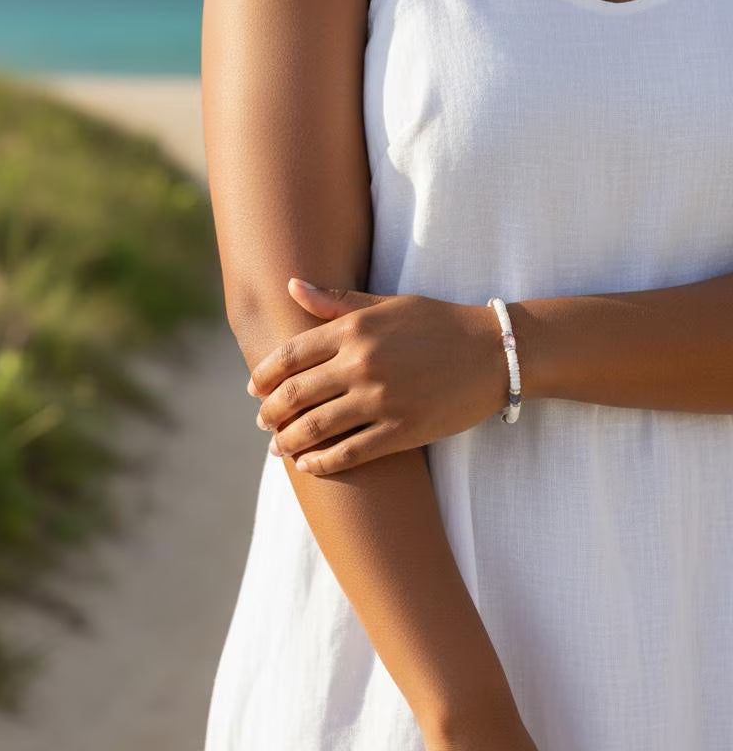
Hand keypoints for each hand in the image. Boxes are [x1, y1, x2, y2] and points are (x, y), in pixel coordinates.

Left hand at [246, 276, 510, 474]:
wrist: (495, 352)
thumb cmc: (439, 323)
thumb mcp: (388, 304)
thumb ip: (337, 302)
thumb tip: (292, 285)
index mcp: (354, 328)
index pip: (291, 355)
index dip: (266, 375)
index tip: (255, 388)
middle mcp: (362, 362)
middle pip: (296, 394)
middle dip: (271, 412)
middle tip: (263, 422)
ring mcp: (381, 399)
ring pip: (316, 427)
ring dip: (288, 441)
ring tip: (279, 448)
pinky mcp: (402, 430)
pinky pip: (350, 453)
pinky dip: (321, 462)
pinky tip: (309, 465)